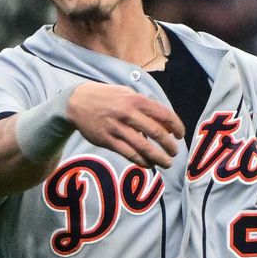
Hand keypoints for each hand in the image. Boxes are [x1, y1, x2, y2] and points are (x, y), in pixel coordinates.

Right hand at [67, 82, 184, 167]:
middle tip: (174, 152)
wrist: (76, 101)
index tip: (180, 135)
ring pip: (143, 147)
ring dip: (158, 157)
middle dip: (169, 145)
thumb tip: (164, 124)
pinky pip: (128, 154)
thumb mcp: (127, 93)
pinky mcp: (107, 140)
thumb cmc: (107, 97)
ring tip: (167, 163)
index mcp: (136, 100)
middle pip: (156, 132)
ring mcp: (117, 128)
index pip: (163, 114)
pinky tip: (149, 164)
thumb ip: (145, 106)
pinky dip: (141, 161)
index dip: (176, 126)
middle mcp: (127, 113)